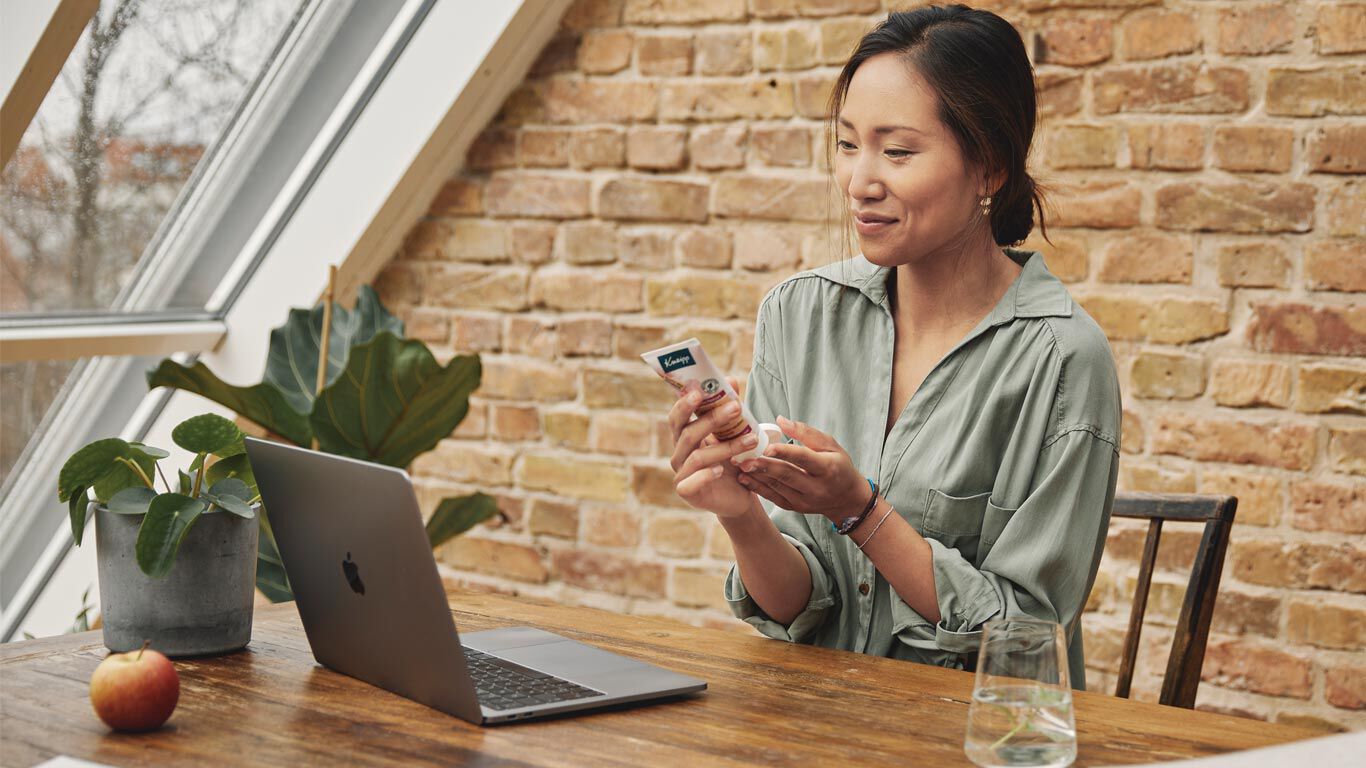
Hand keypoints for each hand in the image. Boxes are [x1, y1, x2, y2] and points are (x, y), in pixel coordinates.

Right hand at [668, 377, 762, 518]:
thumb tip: (730, 380)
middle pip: (688, 433)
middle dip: (711, 419)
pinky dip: (706, 475)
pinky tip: (722, 470)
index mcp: (685, 437)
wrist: (741, 497)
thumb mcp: (734, 434)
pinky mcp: (687, 493)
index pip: (678, 417)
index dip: (684, 403)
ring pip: (698, 457)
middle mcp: (679, 455)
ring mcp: (681, 474)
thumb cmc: (733, 463)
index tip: (700, 389)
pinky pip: (691, 482)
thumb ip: (730, 409)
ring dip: (726, 447)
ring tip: (752, 440)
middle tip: (735, 407)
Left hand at [732, 416, 869, 522]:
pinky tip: (744, 479)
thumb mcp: (830, 445)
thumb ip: (806, 433)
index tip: (767, 446)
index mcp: (827, 468)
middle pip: (787, 475)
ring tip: (740, 465)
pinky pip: (774, 498)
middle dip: (764, 466)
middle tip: (744, 458)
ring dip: (757, 476)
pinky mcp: (795, 507)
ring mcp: (805, 500)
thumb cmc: (838, 466)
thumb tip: (780, 420)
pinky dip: (758, 488)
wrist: (846, 499)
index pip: (804, 458)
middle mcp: (816, 487)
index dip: (785, 452)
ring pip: (778, 487)